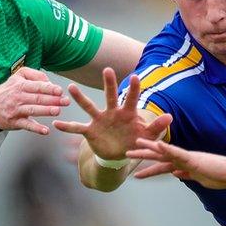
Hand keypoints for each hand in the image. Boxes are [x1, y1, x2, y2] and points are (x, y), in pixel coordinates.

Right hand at [0, 66, 68, 134]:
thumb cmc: (9, 89)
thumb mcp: (19, 76)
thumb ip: (35, 75)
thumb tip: (49, 81)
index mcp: (21, 85)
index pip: (37, 86)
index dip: (49, 88)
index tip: (60, 90)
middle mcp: (18, 97)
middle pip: (37, 98)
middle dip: (53, 100)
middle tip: (65, 101)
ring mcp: (16, 110)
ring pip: (32, 110)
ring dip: (45, 111)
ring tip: (57, 111)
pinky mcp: (14, 122)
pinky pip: (26, 125)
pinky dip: (36, 128)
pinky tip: (45, 131)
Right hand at [53, 68, 170, 159]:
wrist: (119, 155)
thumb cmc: (134, 141)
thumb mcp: (146, 136)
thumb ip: (157, 126)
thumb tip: (170, 116)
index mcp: (127, 113)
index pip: (131, 98)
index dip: (133, 88)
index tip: (135, 76)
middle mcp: (112, 113)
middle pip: (110, 95)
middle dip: (108, 83)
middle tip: (107, 70)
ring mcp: (100, 120)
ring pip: (89, 107)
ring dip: (80, 98)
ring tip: (70, 88)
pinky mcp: (90, 131)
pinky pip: (77, 128)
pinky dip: (67, 127)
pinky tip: (55, 124)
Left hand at [129, 138, 225, 189]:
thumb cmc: (220, 176)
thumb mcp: (200, 179)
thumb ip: (188, 175)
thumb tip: (177, 174)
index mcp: (184, 166)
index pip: (163, 167)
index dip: (149, 169)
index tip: (136, 172)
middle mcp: (183, 160)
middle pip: (159, 157)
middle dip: (143, 155)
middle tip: (127, 153)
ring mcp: (187, 158)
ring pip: (165, 152)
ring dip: (150, 148)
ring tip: (136, 144)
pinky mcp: (192, 159)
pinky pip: (177, 153)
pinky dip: (167, 148)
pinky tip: (157, 144)